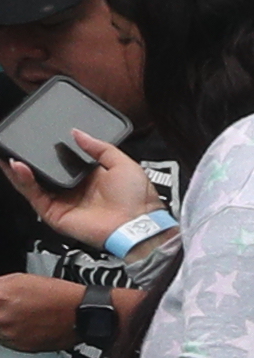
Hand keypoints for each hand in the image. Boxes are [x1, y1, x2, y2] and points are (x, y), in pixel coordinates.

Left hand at [0, 274, 72, 349]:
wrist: (83, 315)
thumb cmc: (58, 295)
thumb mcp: (19, 279)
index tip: (0, 302)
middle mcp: (2, 319)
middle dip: (2, 311)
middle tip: (10, 307)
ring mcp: (10, 336)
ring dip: (3, 323)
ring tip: (19, 315)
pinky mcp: (20, 348)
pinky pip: (6, 340)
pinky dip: (12, 333)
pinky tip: (26, 324)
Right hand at [20, 137, 152, 244]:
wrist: (137, 224)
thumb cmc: (138, 200)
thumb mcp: (121, 163)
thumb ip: (99, 147)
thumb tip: (78, 132)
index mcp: (90, 177)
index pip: (62, 162)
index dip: (48, 151)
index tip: (36, 137)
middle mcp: (74, 189)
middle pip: (43, 173)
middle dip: (27, 159)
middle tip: (15, 144)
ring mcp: (63, 201)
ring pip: (33, 183)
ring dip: (20, 168)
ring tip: (9, 152)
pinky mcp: (54, 213)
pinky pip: (34, 195)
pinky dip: (23, 181)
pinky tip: (19, 167)